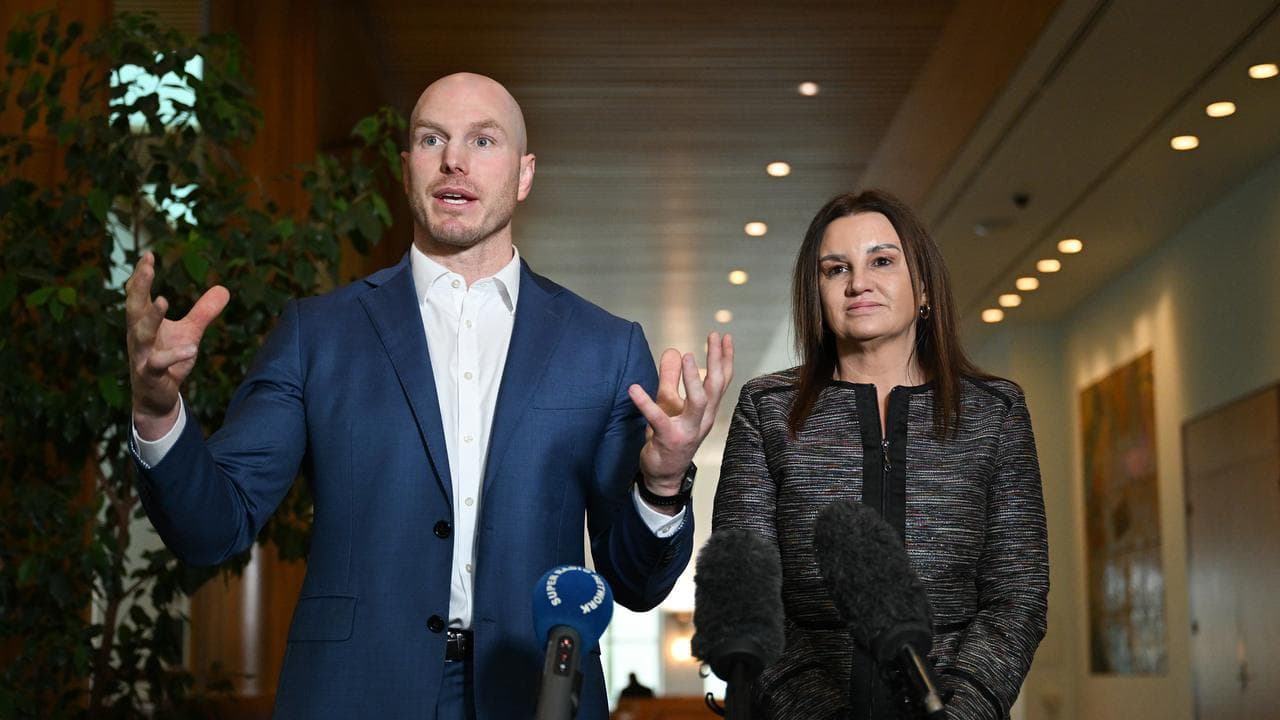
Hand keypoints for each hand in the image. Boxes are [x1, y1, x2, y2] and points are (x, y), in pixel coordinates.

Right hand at [125, 251, 228, 438]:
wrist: (157, 397)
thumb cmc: (168, 361)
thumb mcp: (189, 333)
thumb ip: (203, 312)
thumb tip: (224, 289)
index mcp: (142, 323)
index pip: (138, 295)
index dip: (141, 276)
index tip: (149, 254)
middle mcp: (138, 336)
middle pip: (134, 308)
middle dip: (139, 287)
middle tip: (145, 267)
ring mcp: (142, 356)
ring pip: (141, 334)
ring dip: (150, 317)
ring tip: (163, 301)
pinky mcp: (150, 375)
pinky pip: (159, 364)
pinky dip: (173, 356)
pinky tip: (191, 348)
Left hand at [628, 332, 733, 493]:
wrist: (664, 475)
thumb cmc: (668, 437)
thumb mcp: (670, 403)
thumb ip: (671, 378)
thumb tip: (674, 351)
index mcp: (706, 410)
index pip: (722, 381)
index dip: (725, 359)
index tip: (725, 337)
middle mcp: (703, 419)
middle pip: (716, 387)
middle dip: (717, 360)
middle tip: (713, 336)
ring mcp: (688, 430)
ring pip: (698, 402)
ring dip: (693, 378)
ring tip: (687, 356)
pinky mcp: (668, 439)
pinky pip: (658, 419)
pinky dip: (645, 403)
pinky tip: (633, 389)